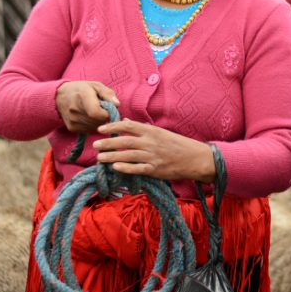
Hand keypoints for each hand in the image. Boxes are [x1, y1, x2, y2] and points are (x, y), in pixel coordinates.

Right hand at [55, 81, 119, 133]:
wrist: (60, 96)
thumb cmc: (82, 89)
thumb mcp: (96, 86)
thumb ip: (108, 94)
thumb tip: (117, 104)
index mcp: (83, 96)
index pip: (96, 112)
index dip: (107, 113)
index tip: (109, 109)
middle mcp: (75, 110)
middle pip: (98, 121)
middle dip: (105, 117)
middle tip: (103, 109)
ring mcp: (72, 120)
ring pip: (95, 127)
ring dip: (100, 122)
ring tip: (96, 112)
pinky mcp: (71, 128)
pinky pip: (89, 130)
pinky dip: (93, 125)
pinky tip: (89, 117)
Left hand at [93, 119, 215, 181]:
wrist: (194, 158)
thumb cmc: (177, 144)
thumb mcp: (160, 132)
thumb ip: (141, 128)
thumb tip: (124, 122)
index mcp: (151, 131)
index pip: (128, 126)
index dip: (112, 127)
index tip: (101, 129)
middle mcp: (151, 142)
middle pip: (125, 141)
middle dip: (108, 143)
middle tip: (95, 145)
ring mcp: (153, 156)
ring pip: (128, 155)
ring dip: (112, 156)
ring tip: (99, 158)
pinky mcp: (156, 170)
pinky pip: (138, 169)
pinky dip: (126, 168)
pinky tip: (115, 168)